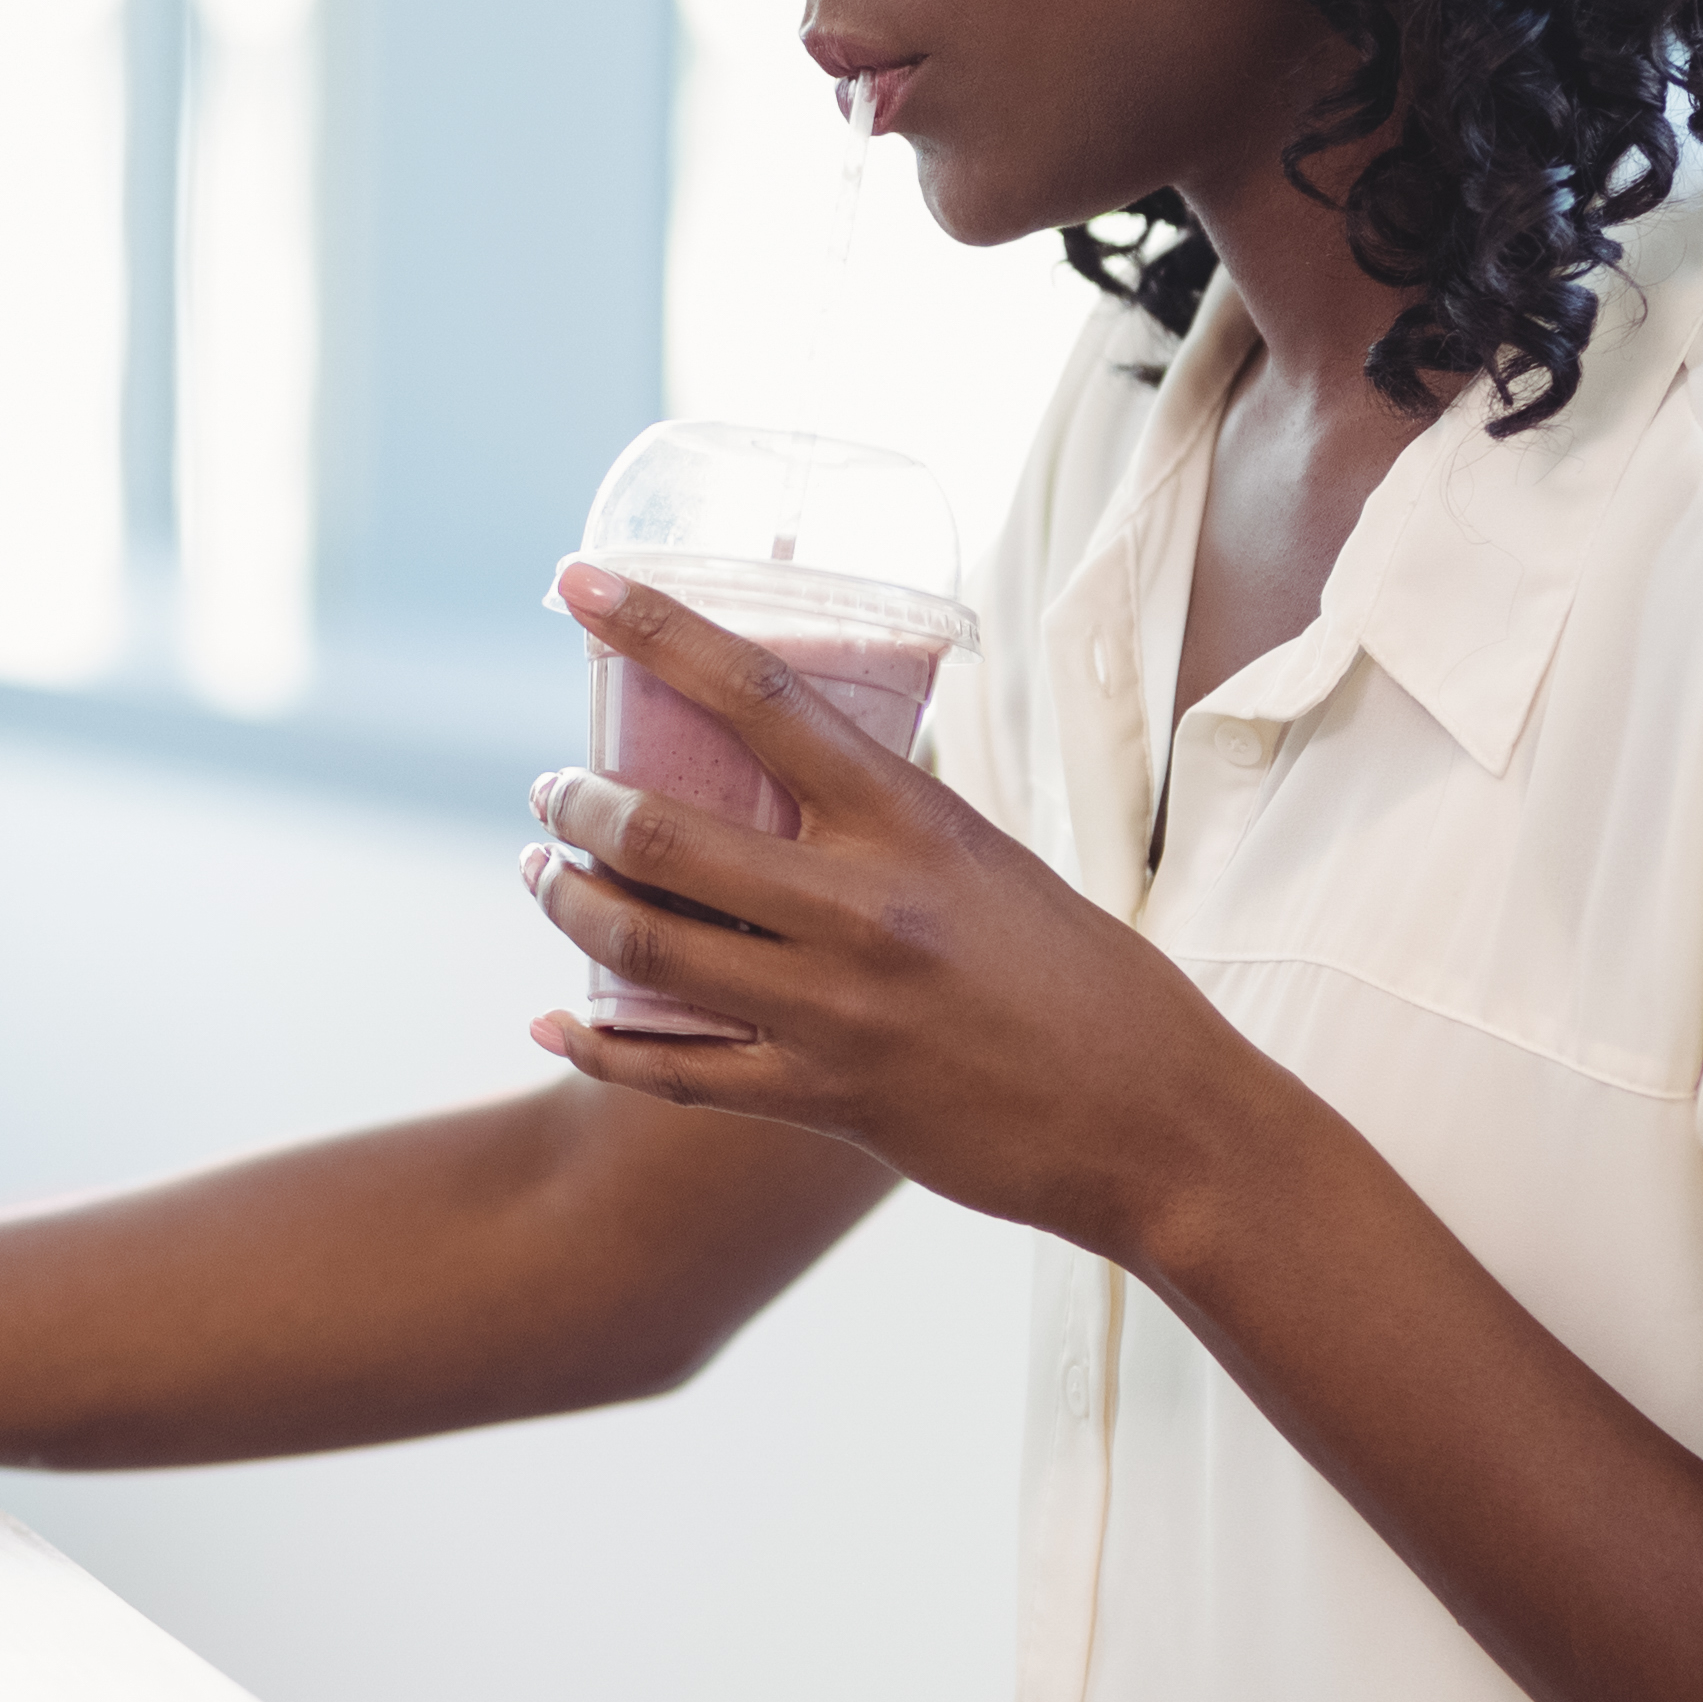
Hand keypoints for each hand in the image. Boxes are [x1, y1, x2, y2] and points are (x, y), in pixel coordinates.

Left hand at [521, 562, 1288, 1257]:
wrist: (1156, 1120)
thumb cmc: (1085, 981)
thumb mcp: (990, 863)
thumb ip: (892, 825)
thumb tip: (806, 779)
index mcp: (913, 821)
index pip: (760, 696)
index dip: (656, 630)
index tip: (580, 581)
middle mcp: (865, 907)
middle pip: (664, 831)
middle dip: (577, 803)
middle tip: (551, 792)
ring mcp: (838, 1009)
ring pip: (646, 946)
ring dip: (569, 903)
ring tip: (546, 876)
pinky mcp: (826, 1099)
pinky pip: (675, 1070)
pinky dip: (598, 1046)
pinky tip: (556, 1028)